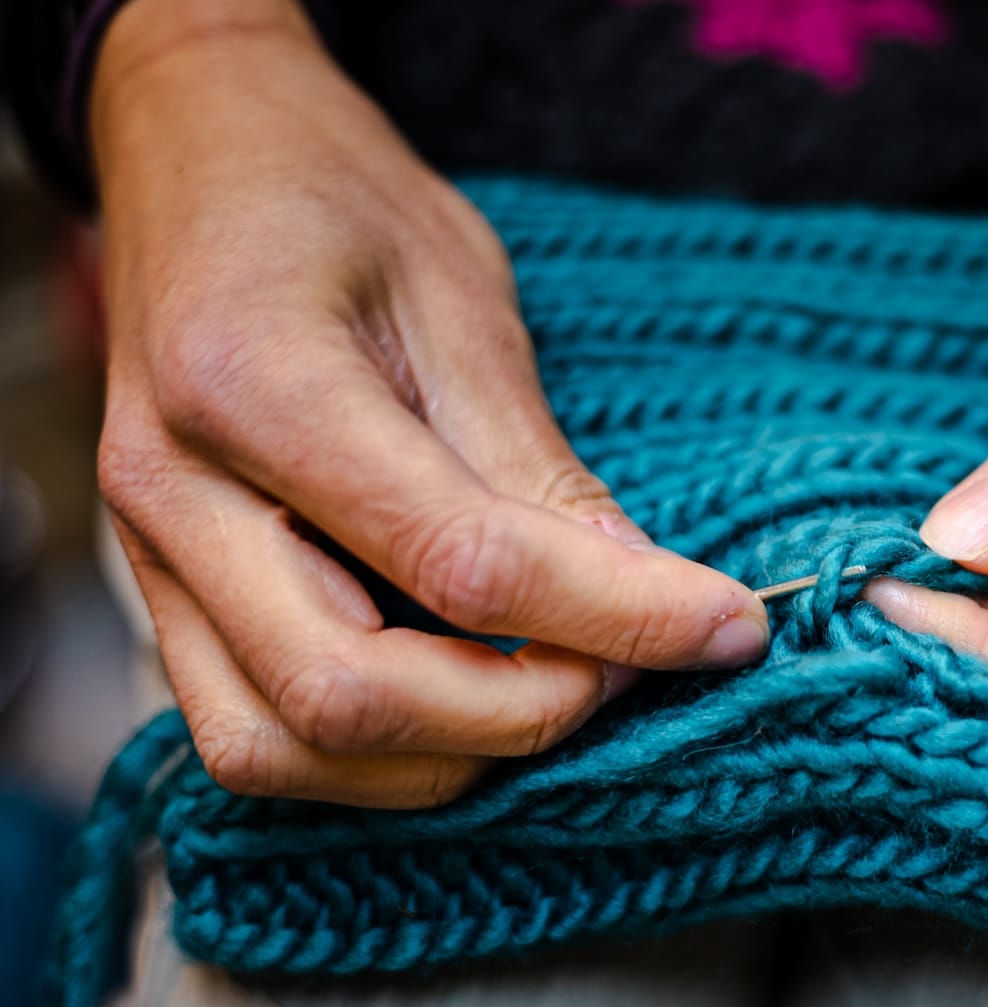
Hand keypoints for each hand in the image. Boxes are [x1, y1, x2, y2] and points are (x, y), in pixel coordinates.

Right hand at [89, 0, 767, 807]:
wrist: (205, 158)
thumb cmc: (338, 209)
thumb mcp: (467, 310)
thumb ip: (542, 474)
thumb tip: (655, 607)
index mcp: (252, 381)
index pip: (457, 559)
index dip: (614, 617)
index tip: (726, 627)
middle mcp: (172, 492)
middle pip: (344, 694)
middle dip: (520, 715)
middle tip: (631, 671)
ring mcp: (149, 557)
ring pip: (281, 749)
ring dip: (445, 755)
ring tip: (558, 686)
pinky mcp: (164, 596)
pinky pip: (257, 734)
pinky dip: (379, 751)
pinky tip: (469, 698)